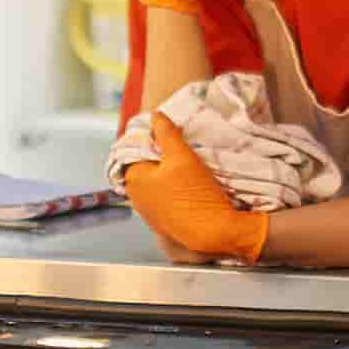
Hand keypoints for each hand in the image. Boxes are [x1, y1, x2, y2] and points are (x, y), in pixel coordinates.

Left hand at [119, 121, 272, 264]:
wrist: (214, 232)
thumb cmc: (196, 194)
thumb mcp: (182, 156)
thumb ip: (166, 133)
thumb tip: (155, 116)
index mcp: (133, 178)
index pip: (137, 148)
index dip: (154, 138)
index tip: (171, 135)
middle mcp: (135, 197)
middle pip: (147, 166)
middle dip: (162, 157)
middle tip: (183, 150)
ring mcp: (148, 212)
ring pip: (157, 182)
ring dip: (169, 174)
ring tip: (190, 169)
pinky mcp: (163, 222)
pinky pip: (165, 198)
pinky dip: (174, 190)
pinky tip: (190, 188)